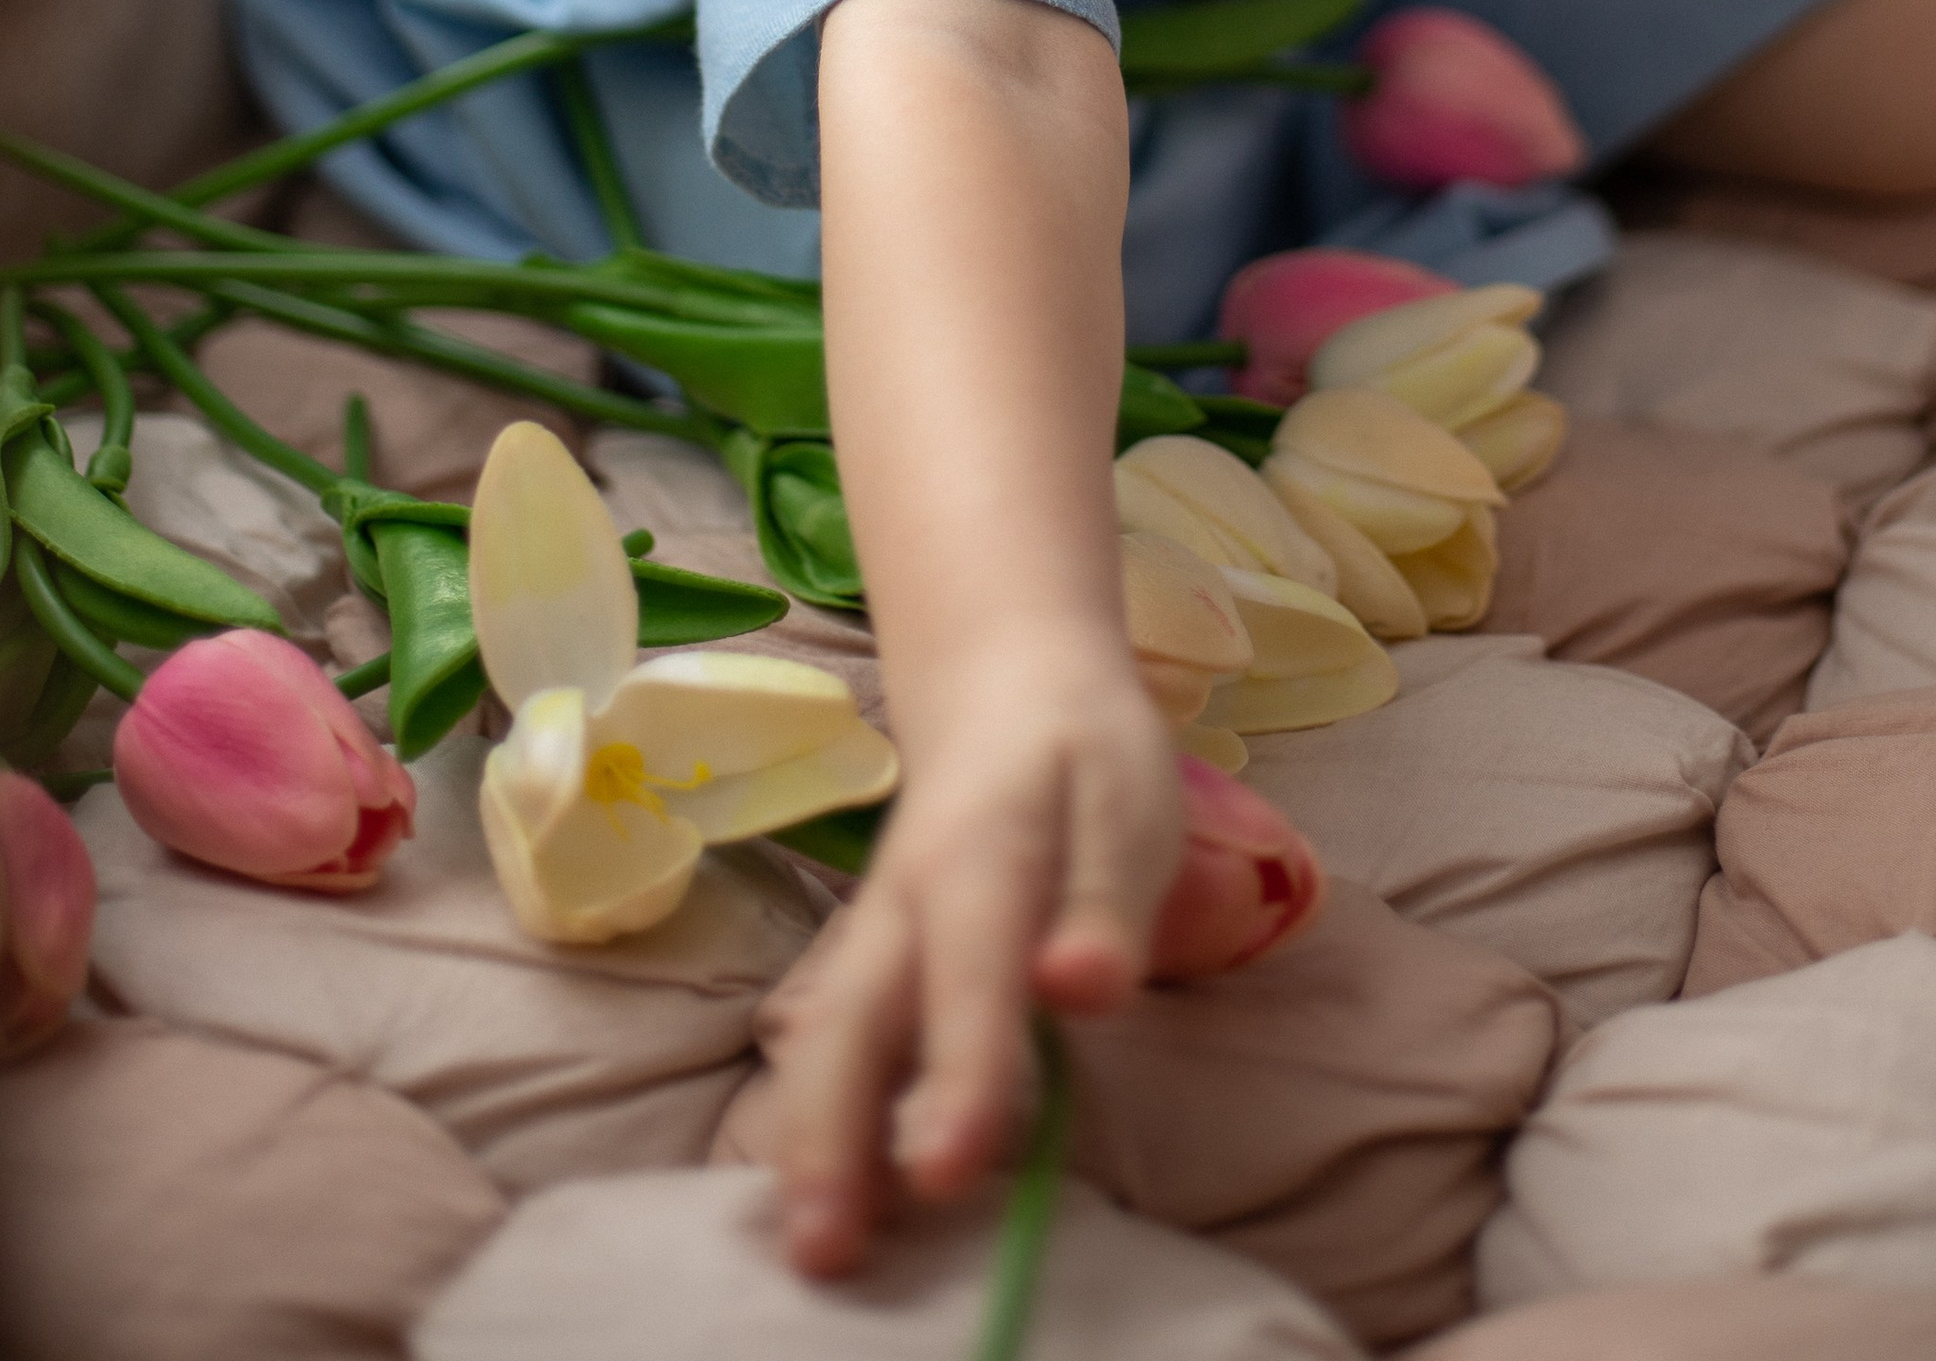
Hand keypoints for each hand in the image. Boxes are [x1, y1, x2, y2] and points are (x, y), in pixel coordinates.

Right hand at [754, 619, 1180, 1276]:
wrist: (1004, 684)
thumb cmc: (1082, 756)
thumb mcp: (1126, 802)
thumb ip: (1106, 903)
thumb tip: (1082, 987)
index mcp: (978, 854)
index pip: (968, 972)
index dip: (959, 1069)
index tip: (946, 1172)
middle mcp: (903, 904)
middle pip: (853, 1021)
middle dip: (834, 1137)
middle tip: (826, 1251)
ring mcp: (874, 936)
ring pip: (825, 1039)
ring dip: (809, 1142)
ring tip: (812, 1248)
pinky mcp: (871, 964)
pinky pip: (832, 1043)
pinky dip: (814, 1118)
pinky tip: (826, 1197)